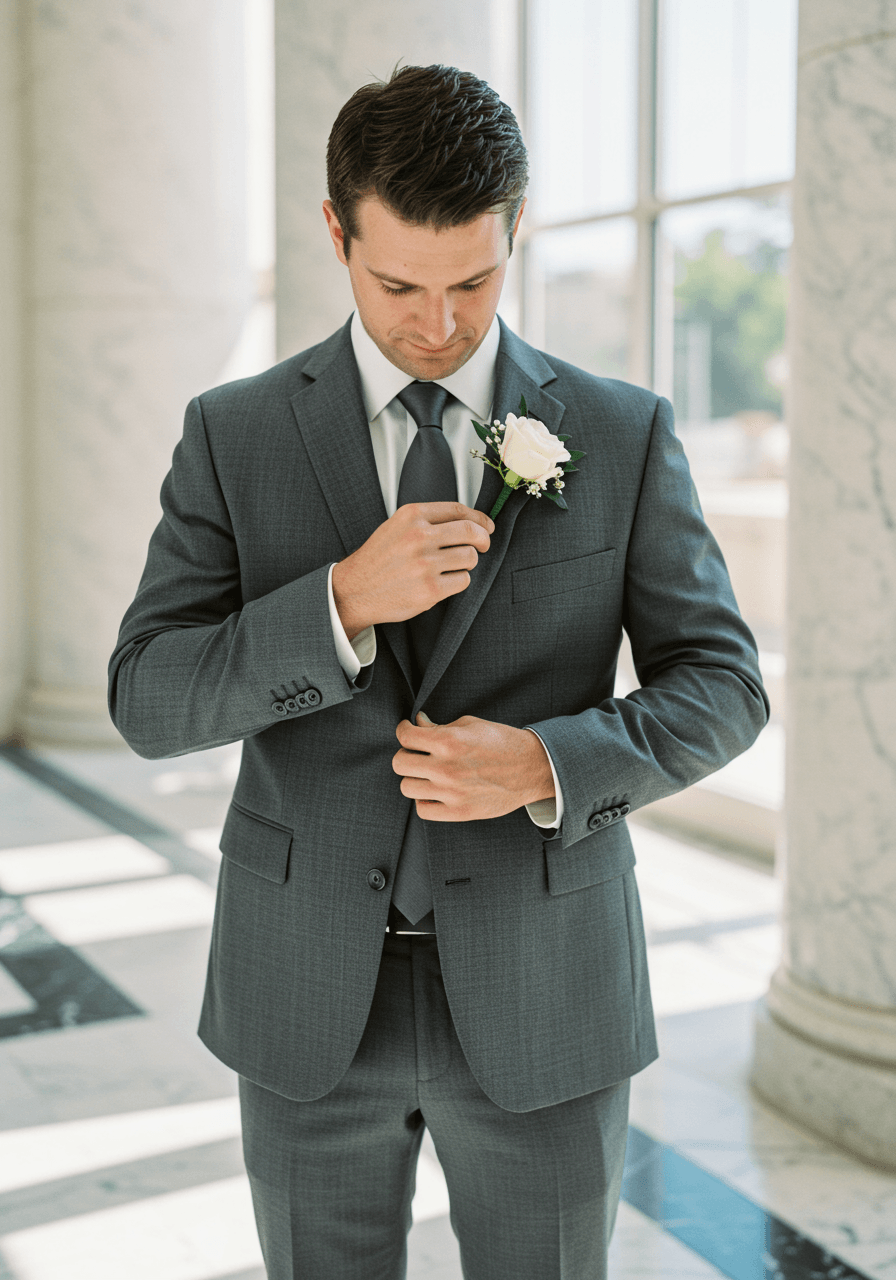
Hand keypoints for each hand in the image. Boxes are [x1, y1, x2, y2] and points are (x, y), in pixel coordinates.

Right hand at [332, 503, 493, 639]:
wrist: (354, 590)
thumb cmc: (377, 560)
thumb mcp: (396, 526)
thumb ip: (427, 520)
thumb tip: (468, 522)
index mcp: (411, 516)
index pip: (458, 510)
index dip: (479, 519)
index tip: (487, 526)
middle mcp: (419, 537)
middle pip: (471, 532)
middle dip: (483, 540)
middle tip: (483, 545)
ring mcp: (425, 564)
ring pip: (470, 557)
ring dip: (467, 563)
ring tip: (452, 566)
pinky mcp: (430, 589)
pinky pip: (462, 580)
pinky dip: (458, 581)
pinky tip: (443, 581)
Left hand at [392, 711, 554, 821]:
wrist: (531, 767)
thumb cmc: (501, 742)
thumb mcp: (470, 725)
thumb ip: (439, 726)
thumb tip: (417, 724)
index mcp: (448, 741)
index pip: (405, 737)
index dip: (403, 731)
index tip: (407, 731)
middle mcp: (446, 767)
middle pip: (399, 763)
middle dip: (406, 755)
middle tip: (416, 753)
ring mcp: (451, 792)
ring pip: (407, 787)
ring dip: (414, 778)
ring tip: (427, 773)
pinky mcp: (459, 812)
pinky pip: (423, 809)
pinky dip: (424, 800)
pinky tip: (433, 791)